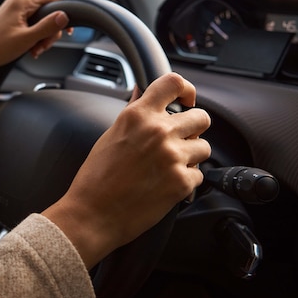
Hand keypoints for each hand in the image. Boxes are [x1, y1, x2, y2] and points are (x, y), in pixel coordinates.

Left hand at [0, 0, 69, 102]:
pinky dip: (34, 37)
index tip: (67, 31)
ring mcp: (15, 10)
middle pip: (49, 11)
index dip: (64, 14)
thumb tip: (65, 16)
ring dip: (42, 37)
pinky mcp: (12, 19)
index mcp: (23, 1)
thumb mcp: (27, 39)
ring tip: (34, 50)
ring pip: (40, 20)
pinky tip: (29, 49)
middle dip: (50, 31)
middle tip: (43, 47)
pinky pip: (31, 24)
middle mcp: (19, 2)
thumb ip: (48, 26)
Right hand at [42, 73, 210, 268]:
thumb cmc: (96, 177)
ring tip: (170, 166)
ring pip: (204, 147)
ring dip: (192, 156)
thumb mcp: (110, 135)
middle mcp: (159, 132)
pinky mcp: (182, 182)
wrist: (92, 214)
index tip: (186, 99)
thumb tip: (141, 92)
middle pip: (201, 116)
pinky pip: (200, 174)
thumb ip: (133, 112)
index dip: (186, 89)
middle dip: (193, 128)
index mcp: (138, 116)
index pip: (174, 83)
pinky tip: (166, 184)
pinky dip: (186, 180)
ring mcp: (173, 157)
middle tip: (180, 139)